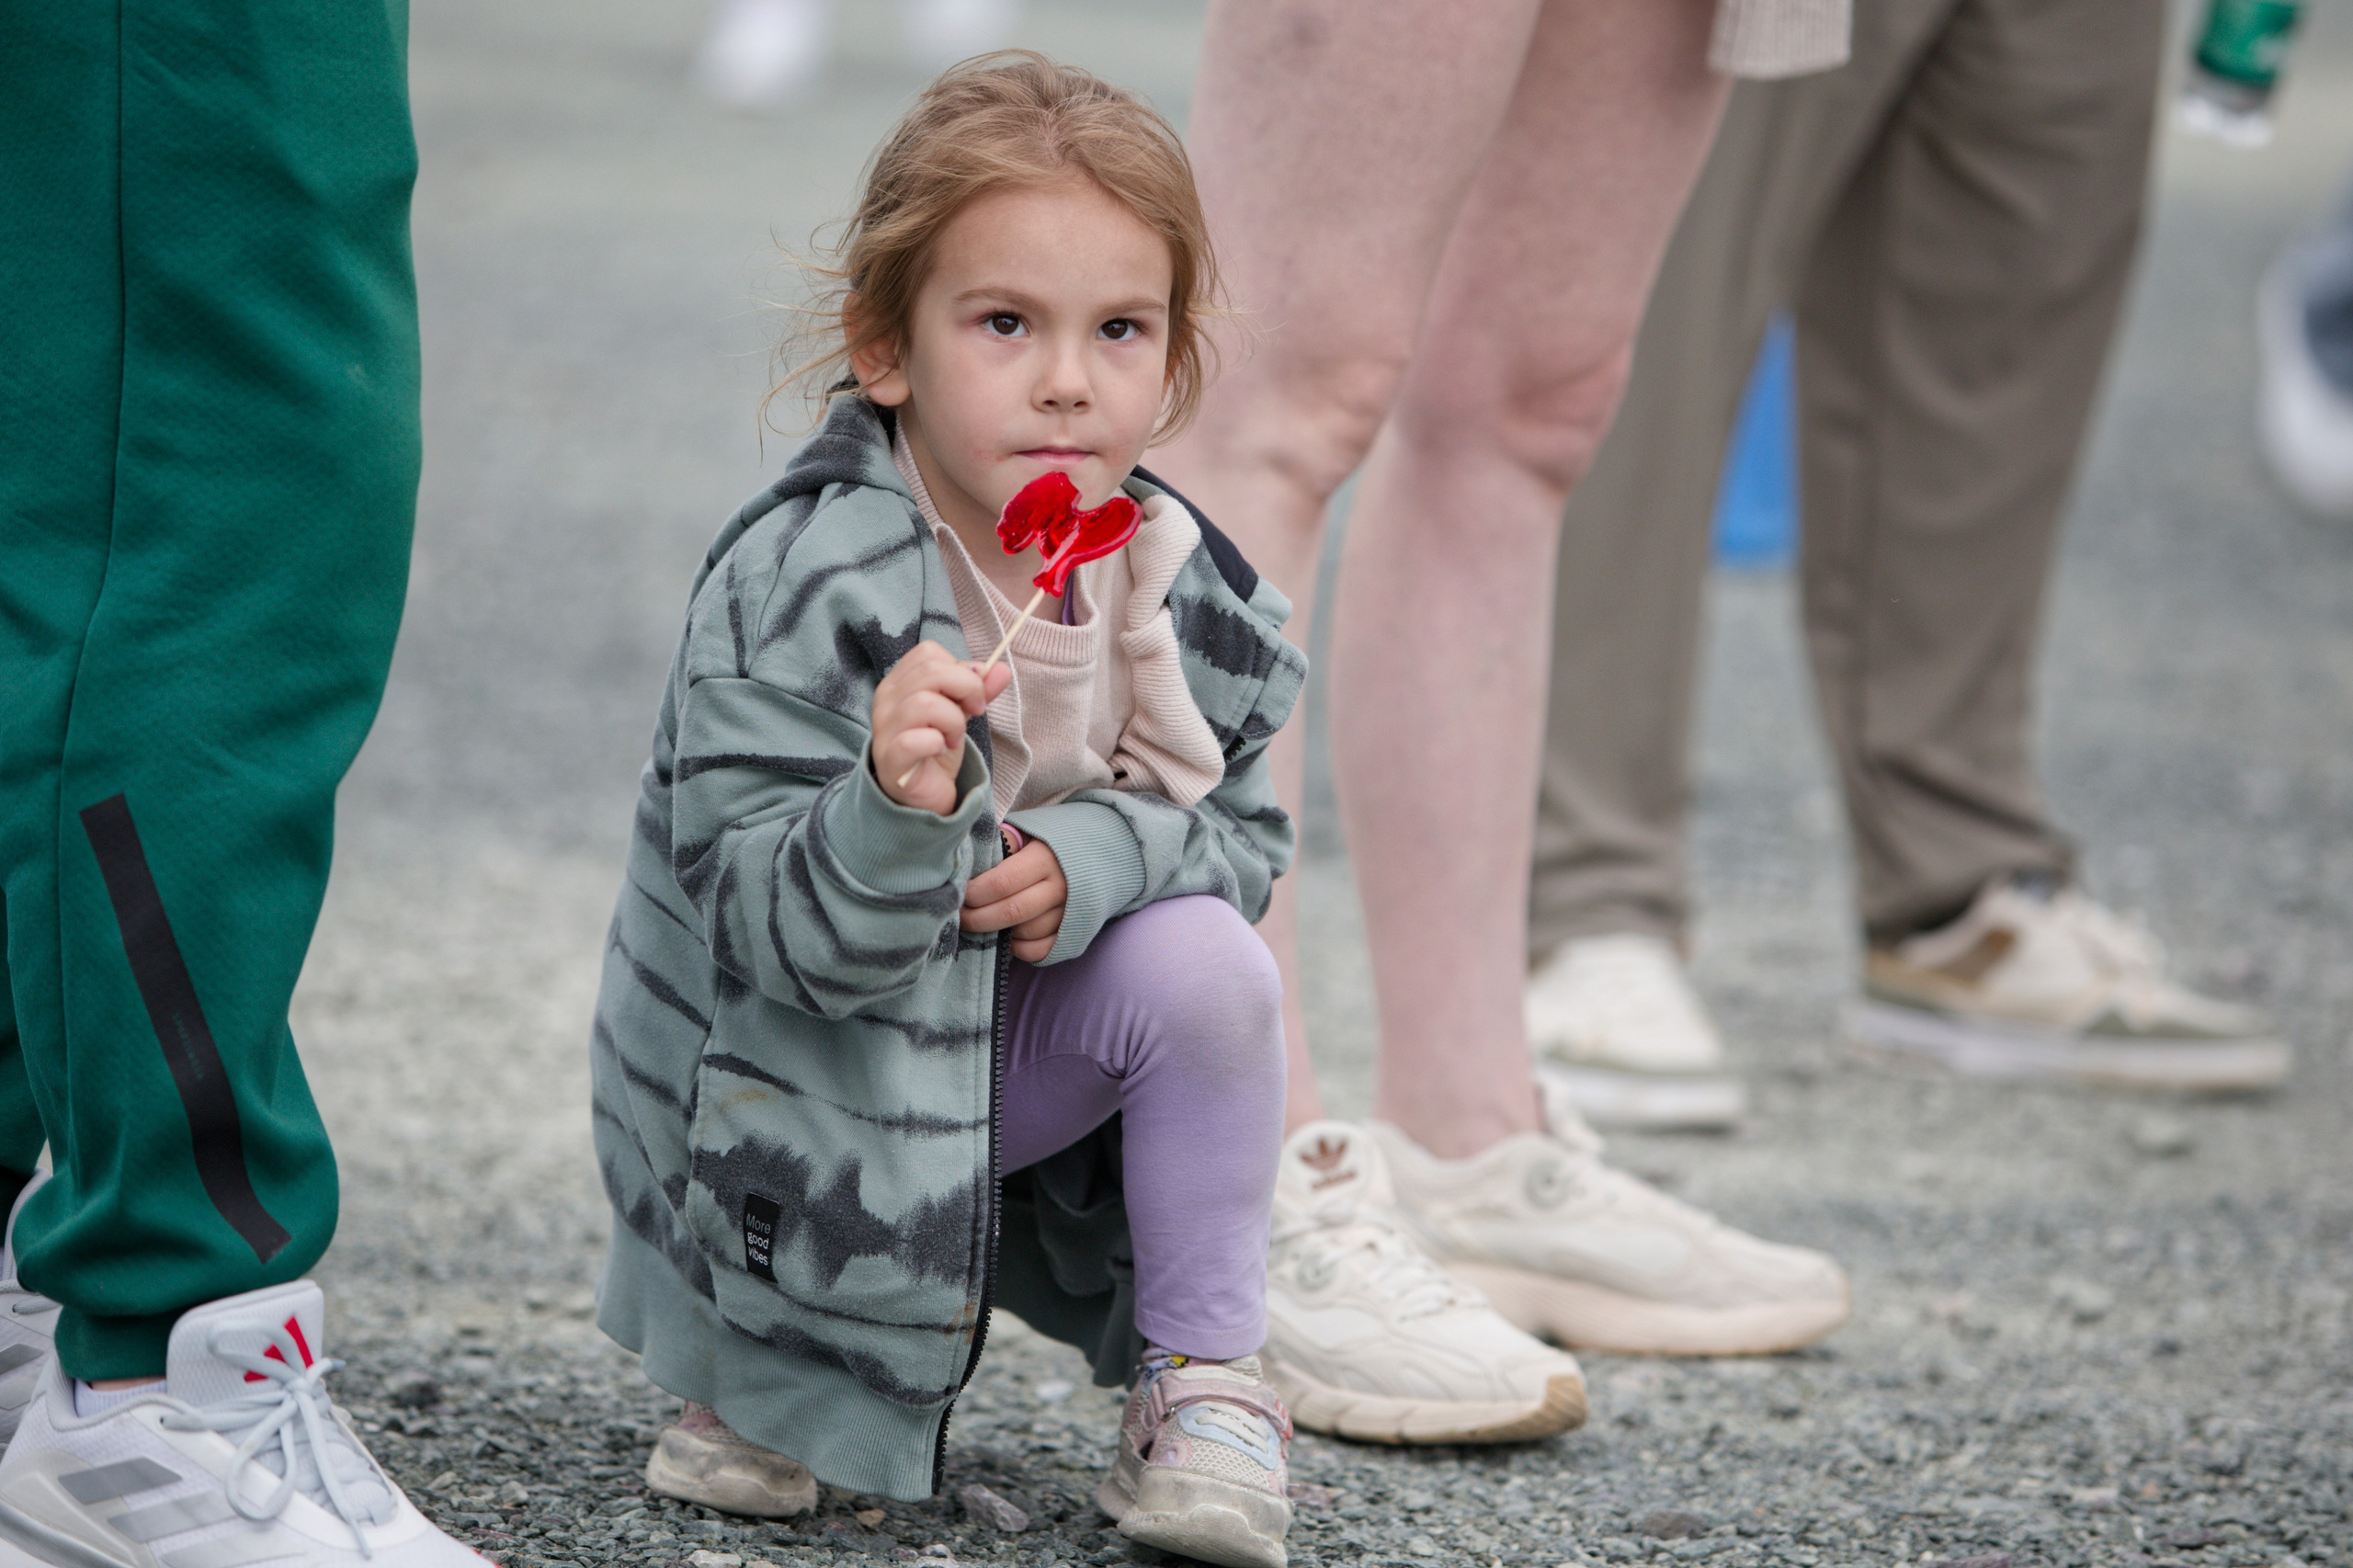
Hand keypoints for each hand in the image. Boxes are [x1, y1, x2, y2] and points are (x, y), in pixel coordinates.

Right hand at [872, 642, 1010, 813]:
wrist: (923, 795)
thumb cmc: (935, 748)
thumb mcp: (960, 713)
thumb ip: (978, 690)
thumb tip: (1002, 669)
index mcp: (899, 682)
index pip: (928, 653)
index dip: (960, 669)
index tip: (974, 695)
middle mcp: (885, 700)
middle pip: (930, 671)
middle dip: (967, 689)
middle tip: (975, 714)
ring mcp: (884, 729)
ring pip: (925, 703)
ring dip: (953, 721)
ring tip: (953, 739)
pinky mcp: (889, 759)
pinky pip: (916, 740)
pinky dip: (938, 744)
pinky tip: (939, 752)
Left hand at [961, 840, 1067, 962]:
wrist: (1095, 854)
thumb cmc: (1050, 842)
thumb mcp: (1027, 831)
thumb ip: (1001, 843)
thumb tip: (968, 861)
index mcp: (1045, 858)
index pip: (1002, 882)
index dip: (975, 892)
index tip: (959, 893)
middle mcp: (1061, 888)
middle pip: (1011, 912)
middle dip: (977, 918)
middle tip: (959, 916)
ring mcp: (1069, 913)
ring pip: (1025, 933)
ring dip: (997, 932)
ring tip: (981, 922)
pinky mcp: (1073, 933)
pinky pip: (1039, 951)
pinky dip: (1018, 948)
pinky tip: (1008, 935)